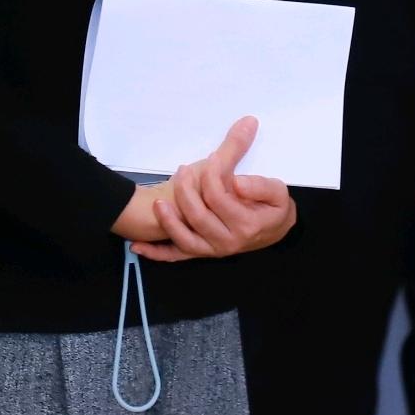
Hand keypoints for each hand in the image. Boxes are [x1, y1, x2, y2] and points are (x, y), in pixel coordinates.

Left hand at [112, 116, 295, 264]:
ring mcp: (212, 249)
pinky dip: (156, 253)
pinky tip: (138, 245)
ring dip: (169, 222)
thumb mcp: (276, 190)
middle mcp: (227, 242)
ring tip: (158, 203)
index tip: (210, 158)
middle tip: (182, 169)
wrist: (272, 231)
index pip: (220, 198)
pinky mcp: (200, 253)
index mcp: (245, 224)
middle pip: (199, 216)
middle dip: (187, 191)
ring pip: (185, 239)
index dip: (213, 175)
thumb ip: (259, 183)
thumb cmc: (272, 208)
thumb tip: (238, 181)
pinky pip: (175, 256)